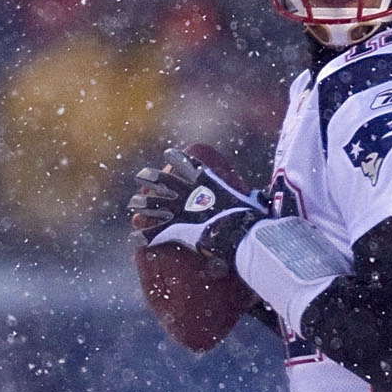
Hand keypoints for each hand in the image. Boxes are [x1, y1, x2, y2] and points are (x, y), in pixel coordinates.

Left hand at [128, 147, 259, 262]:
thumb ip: (251, 199)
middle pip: (163, 180)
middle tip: (141, 174)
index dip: (177, 158)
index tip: (168, 153)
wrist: (238, 236)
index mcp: (206, 184)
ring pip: (152, 204)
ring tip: (133, 203)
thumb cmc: (248, 222)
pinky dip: (143, 236)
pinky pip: (153, 233)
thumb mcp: (252, 205)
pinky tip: (134, 238)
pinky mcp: (172, 229)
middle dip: (151, 176)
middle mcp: (187, 193)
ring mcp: (177, 210)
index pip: (187, 164)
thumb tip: (259, 198)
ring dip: (142, 203)